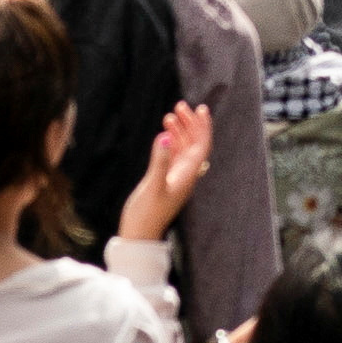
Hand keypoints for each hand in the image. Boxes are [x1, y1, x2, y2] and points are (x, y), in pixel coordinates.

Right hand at [120, 101, 214, 243]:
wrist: (138, 236)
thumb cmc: (145, 215)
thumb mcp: (152, 186)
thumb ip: (160, 161)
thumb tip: (166, 136)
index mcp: (187, 176)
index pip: (201, 146)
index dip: (203, 126)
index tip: (200, 108)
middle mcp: (185, 176)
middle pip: (193, 144)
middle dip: (190, 124)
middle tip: (180, 106)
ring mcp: (175, 178)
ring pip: (182, 149)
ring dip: (179, 132)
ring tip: (170, 115)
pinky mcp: (164, 181)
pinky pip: (173, 157)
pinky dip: (170, 143)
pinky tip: (164, 135)